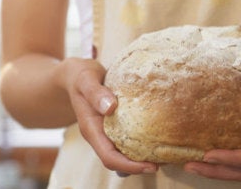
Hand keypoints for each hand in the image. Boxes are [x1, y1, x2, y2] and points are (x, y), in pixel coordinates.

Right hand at [61, 58, 158, 174]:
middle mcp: (99, 135)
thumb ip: (95, 92)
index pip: (109, 157)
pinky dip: (141, 145)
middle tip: (166, 161)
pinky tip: (157, 139)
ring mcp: (106, 132)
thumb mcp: (85, 79)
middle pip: (118, 161)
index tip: (151, 165)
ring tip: (165, 155)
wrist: (74, 75)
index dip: (130, 166)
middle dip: (140, 166)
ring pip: (123, 154)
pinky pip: (127, 141)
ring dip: (141, 158)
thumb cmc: (80, 76)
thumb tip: (110, 108)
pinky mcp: (113, 126)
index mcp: (91, 129)